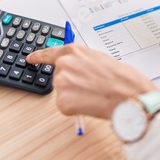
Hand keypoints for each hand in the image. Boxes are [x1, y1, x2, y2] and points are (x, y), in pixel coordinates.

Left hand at [26, 44, 156, 118]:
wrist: (129, 95)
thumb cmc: (121, 77)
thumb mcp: (100, 59)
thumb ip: (83, 61)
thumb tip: (79, 70)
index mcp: (73, 51)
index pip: (48, 53)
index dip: (38, 57)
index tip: (30, 59)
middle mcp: (63, 65)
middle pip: (59, 76)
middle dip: (71, 82)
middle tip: (90, 86)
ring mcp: (61, 84)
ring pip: (63, 92)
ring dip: (75, 95)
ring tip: (95, 94)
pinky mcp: (62, 102)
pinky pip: (66, 106)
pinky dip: (76, 108)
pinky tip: (90, 104)